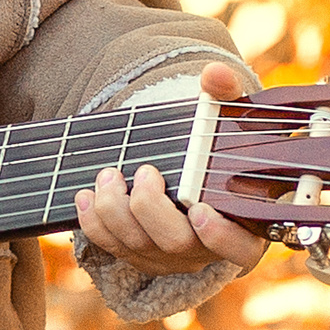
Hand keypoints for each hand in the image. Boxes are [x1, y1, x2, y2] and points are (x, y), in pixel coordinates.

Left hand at [74, 61, 268, 275]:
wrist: (187, 168)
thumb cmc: (216, 147)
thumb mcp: (228, 122)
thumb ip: (225, 97)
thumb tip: (215, 74)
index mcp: (243, 225)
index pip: (240, 248)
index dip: (220, 236)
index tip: (199, 209)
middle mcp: (205, 248)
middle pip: (176, 243)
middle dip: (149, 207)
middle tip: (143, 171)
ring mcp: (169, 255)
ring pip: (137, 246)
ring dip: (114, 210)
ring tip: (108, 174)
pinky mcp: (138, 254)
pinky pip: (111, 247)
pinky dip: (92, 222)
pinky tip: (86, 194)